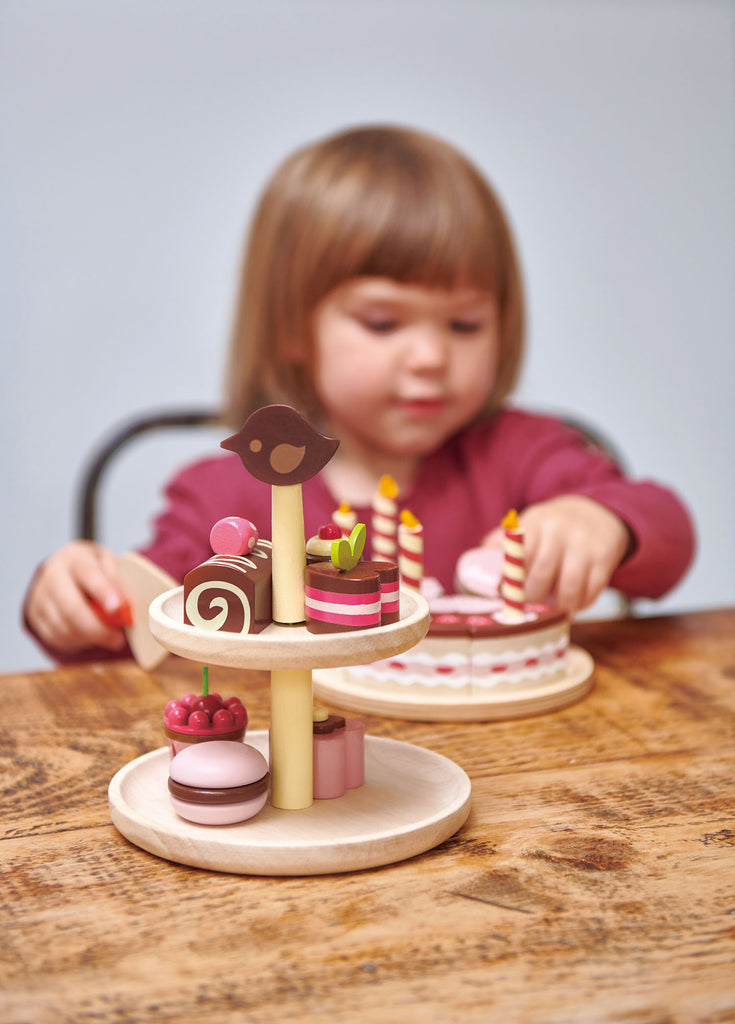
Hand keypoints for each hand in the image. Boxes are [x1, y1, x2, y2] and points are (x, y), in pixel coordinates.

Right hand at [26, 541, 128, 652]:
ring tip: (109, 637)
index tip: (117, 607)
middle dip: (97, 629)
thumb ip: (117, 581)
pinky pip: (56, 638)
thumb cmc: (95, 568)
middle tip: (118, 639)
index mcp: (75, 558)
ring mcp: (40, 597)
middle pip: (71, 608)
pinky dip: (77, 642)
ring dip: (89, 638)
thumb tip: (124, 604)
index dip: (103, 592)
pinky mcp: (35, 616)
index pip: (88, 574)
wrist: (65, 570)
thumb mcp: (110, 565)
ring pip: (63, 628)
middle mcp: (53, 576)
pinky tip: (90, 637)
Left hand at [483, 496, 630, 613]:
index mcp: (535, 522)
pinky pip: (592, 589)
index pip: (517, 554)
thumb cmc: (553, 526)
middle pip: (541, 574)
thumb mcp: (529, 523)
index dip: (509, 582)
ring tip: (551, 615)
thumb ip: (502, 541)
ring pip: (569, 587)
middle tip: (526, 613)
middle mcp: (559, 531)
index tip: (504, 599)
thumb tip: (477, 563)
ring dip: (559, 608)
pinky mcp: (605, 558)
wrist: (597, 512)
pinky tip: (573, 606)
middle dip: (531, 599)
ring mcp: (584, 545)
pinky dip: (581, 604)